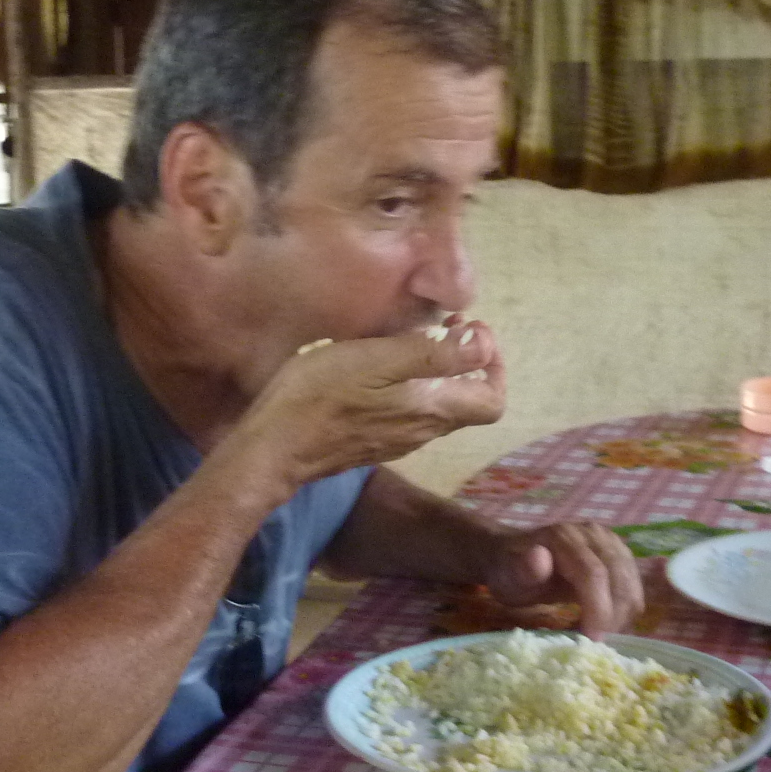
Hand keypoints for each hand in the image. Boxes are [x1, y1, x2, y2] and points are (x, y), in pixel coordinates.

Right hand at [222, 320, 505, 494]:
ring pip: (439, 407)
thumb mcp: (377, 360)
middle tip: (444, 325)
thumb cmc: (322, 396)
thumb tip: (483, 345)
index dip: (494, 365)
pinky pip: (410, 413)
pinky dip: (413, 386)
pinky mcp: (374, 442)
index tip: (471, 330)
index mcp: (433, 410)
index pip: (493, 401)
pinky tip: (383, 366)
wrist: (276, 446)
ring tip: (413, 338)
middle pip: (468, 403)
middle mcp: (424, 432)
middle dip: (466, 361)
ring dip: (439, 372)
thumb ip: (435, 354)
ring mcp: (399, 440)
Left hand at [483, 521, 642, 639]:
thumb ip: (523, 569)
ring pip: (632, 585)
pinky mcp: (620, 556)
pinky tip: (606, 625)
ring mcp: (610, 543)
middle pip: (619, 579)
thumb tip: (539, 557)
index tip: (592, 639)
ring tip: (600, 635)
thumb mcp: (508, 574)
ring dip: (622, 615)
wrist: (513, 556)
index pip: (594, 573)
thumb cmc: (510, 570)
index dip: (598, 608)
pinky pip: (633, 587)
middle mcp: (594, 534)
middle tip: (597, 644)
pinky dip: (625, 610)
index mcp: (565, 537)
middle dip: (613, 616)